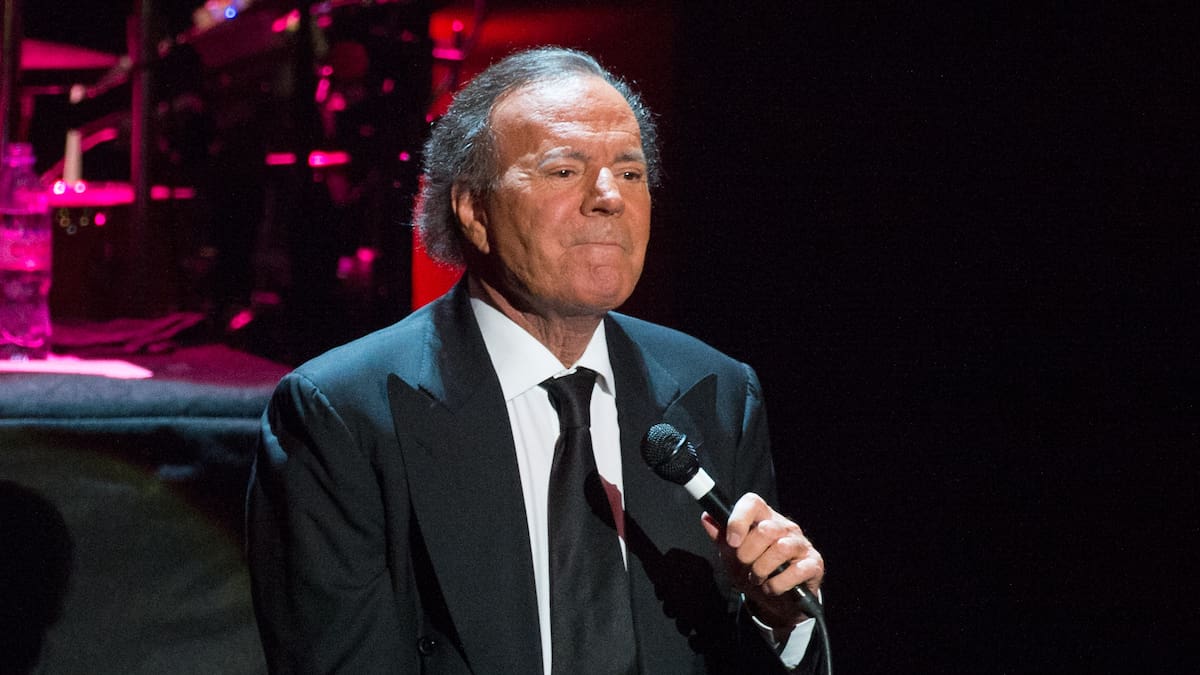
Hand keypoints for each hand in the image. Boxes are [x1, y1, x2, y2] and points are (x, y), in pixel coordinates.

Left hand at [701, 492, 823, 629]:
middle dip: (748, 554)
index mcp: (763, 519)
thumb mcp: (732, 557)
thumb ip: (721, 537)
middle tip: (745, 566)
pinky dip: (778, 584)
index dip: (739, 519)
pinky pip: (797, 570)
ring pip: (781, 548)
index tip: (731, 541)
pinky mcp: (814, 564)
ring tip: (757, 579)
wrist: (776, 602)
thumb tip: (707, 517)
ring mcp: (801, 545)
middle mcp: (784, 527)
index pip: (753, 503)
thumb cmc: (754, 572)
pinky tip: (772, 588)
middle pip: (766, 529)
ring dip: (762, 570)